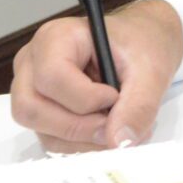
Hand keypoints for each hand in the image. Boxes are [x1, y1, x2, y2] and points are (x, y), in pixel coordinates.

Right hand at [9, 0, 182, 152]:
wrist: (146, 43)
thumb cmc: (142, 44)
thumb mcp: (150, 70)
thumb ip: (138, 106)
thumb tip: (120, 142)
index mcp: (55, 38)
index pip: (51, 77)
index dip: (85, 98)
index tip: (115, 97)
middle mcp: (33, 64)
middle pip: (33, 109)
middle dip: (79, 127)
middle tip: (117, 124)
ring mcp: (32, 90)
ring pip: (42, 131)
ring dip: (84, 140)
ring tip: (120, 125)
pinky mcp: (42, 112)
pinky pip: (52, 139)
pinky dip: (82, 144)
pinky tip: (109, 130)